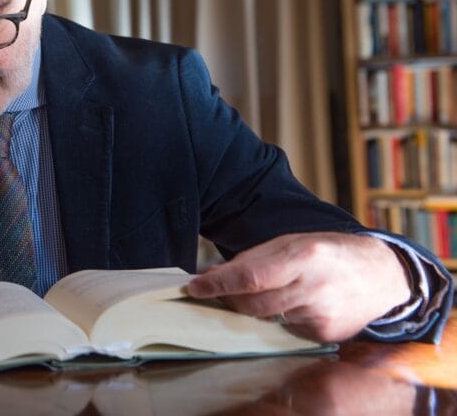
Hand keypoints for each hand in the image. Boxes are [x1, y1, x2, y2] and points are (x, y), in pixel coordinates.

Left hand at [186, 232, 411, 341]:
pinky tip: (295, 304)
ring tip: (266, 292)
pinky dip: (280, 318)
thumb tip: (211, 274)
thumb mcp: (292, 242)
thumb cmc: (329, 252)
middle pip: (253, 304)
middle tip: (217, 292)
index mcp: (303, 256)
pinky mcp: (326, 335)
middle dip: (229, 299)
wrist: (382, 274)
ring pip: (267, 319)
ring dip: (254, 308)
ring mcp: (321, 315)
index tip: (194, 287)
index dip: (218, 285)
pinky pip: (287, 330)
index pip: (249, 276)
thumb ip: (251, 258)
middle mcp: (313, 287)